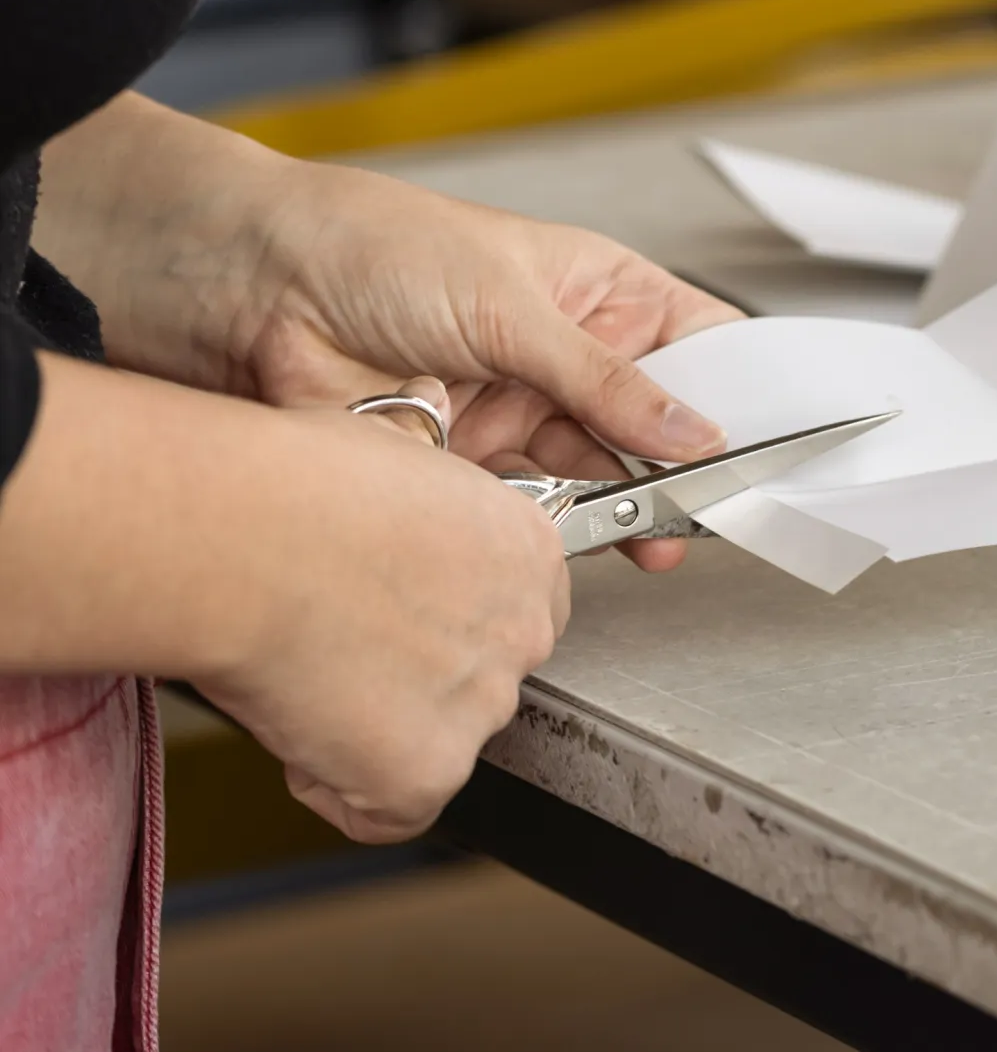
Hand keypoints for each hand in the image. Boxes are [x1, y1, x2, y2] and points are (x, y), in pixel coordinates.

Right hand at [1, 361, 571, 844]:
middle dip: (418, 674)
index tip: (400, 611)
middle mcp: (524, 632)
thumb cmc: (295, 485)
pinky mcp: (425, 774)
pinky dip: (335, 786)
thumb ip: (423, 458)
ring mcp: (481, 708)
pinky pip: (386, 809)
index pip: (518, 607)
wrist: (240, 540)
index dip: (451, 615)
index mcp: (529, 550)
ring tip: (306, 671)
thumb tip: (422, 414)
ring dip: (376, 727)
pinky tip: (297, 725)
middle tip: (340, 642)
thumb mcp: (390, 439)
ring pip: (438, 742)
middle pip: (483, 677)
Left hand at [39, 97, 742, 569]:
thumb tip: (695, 431)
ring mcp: (521, 411)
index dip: (749, 390)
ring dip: (635, 503)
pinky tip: (592, 532)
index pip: (703, 341)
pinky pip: (538, 510)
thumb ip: (607, 384)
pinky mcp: (472, 468)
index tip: (787, 438)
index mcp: (599, 290)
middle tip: (728, 505)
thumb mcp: (514, 306)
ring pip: (605, 473)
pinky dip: (566, 528)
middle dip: (695, 466)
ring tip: (666, 528)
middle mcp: (568, 354)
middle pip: (661, 422)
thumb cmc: (374, 246)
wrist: (248, 291)